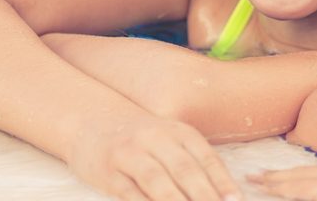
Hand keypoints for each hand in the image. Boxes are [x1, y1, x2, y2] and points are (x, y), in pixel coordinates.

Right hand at [67, 110, 241, 200]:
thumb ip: (194, 163)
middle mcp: (156, 139)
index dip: (223, 182)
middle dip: (204, 195)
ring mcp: (130, 154)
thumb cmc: (142, 138)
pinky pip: (129, 193)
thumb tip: (224, 195)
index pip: (206, 158)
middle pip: (185, 170)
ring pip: (157, 181)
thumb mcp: (171, 140)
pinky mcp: (109, 173)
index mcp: (178, 132)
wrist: (92, 122)